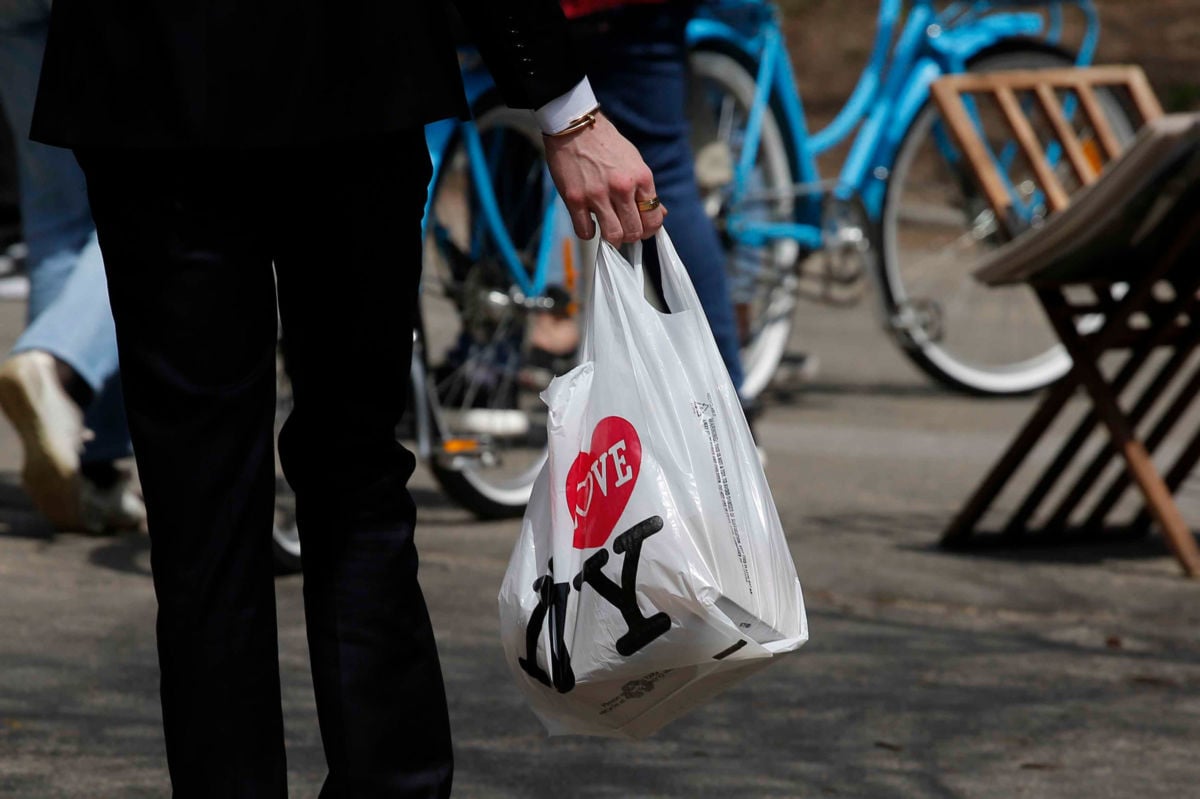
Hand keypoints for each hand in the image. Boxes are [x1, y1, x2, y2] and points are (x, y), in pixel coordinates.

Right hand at [543, 112, 666, 243]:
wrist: (575, 126)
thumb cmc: (606, 145)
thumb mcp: (634, 162)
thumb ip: (646, 190)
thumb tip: (660, 213)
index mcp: (641, 178)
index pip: (653, 218)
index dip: (648, 229)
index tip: (641, 228)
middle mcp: (622, 187)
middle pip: (634, 231)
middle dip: (630, 236)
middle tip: (623, 230)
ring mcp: (597, 194)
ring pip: (613, 236)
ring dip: (612, 239)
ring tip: (608, 230)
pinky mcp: (575, 199)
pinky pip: (585, 232)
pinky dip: (588, 232)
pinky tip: (588, 221)